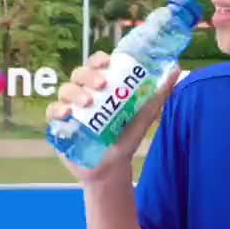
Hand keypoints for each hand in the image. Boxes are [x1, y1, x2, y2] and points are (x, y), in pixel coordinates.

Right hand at [46, 51, 180, 185]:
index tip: (107, 63)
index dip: (98, 60)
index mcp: (102, 87)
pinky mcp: (59, 124)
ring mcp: (70, 108)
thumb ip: (159, 94)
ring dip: (75, 92)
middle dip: (88, 75)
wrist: (111, 169)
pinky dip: (57, 109)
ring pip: (65, 89)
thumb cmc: (126, 138)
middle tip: (101, 85)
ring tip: (87, 103)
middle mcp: (84, 93)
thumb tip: (177, 69)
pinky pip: (52, 111)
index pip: (96, 64)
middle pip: (79, 74)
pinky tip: (67, 114)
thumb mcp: (145, 115)